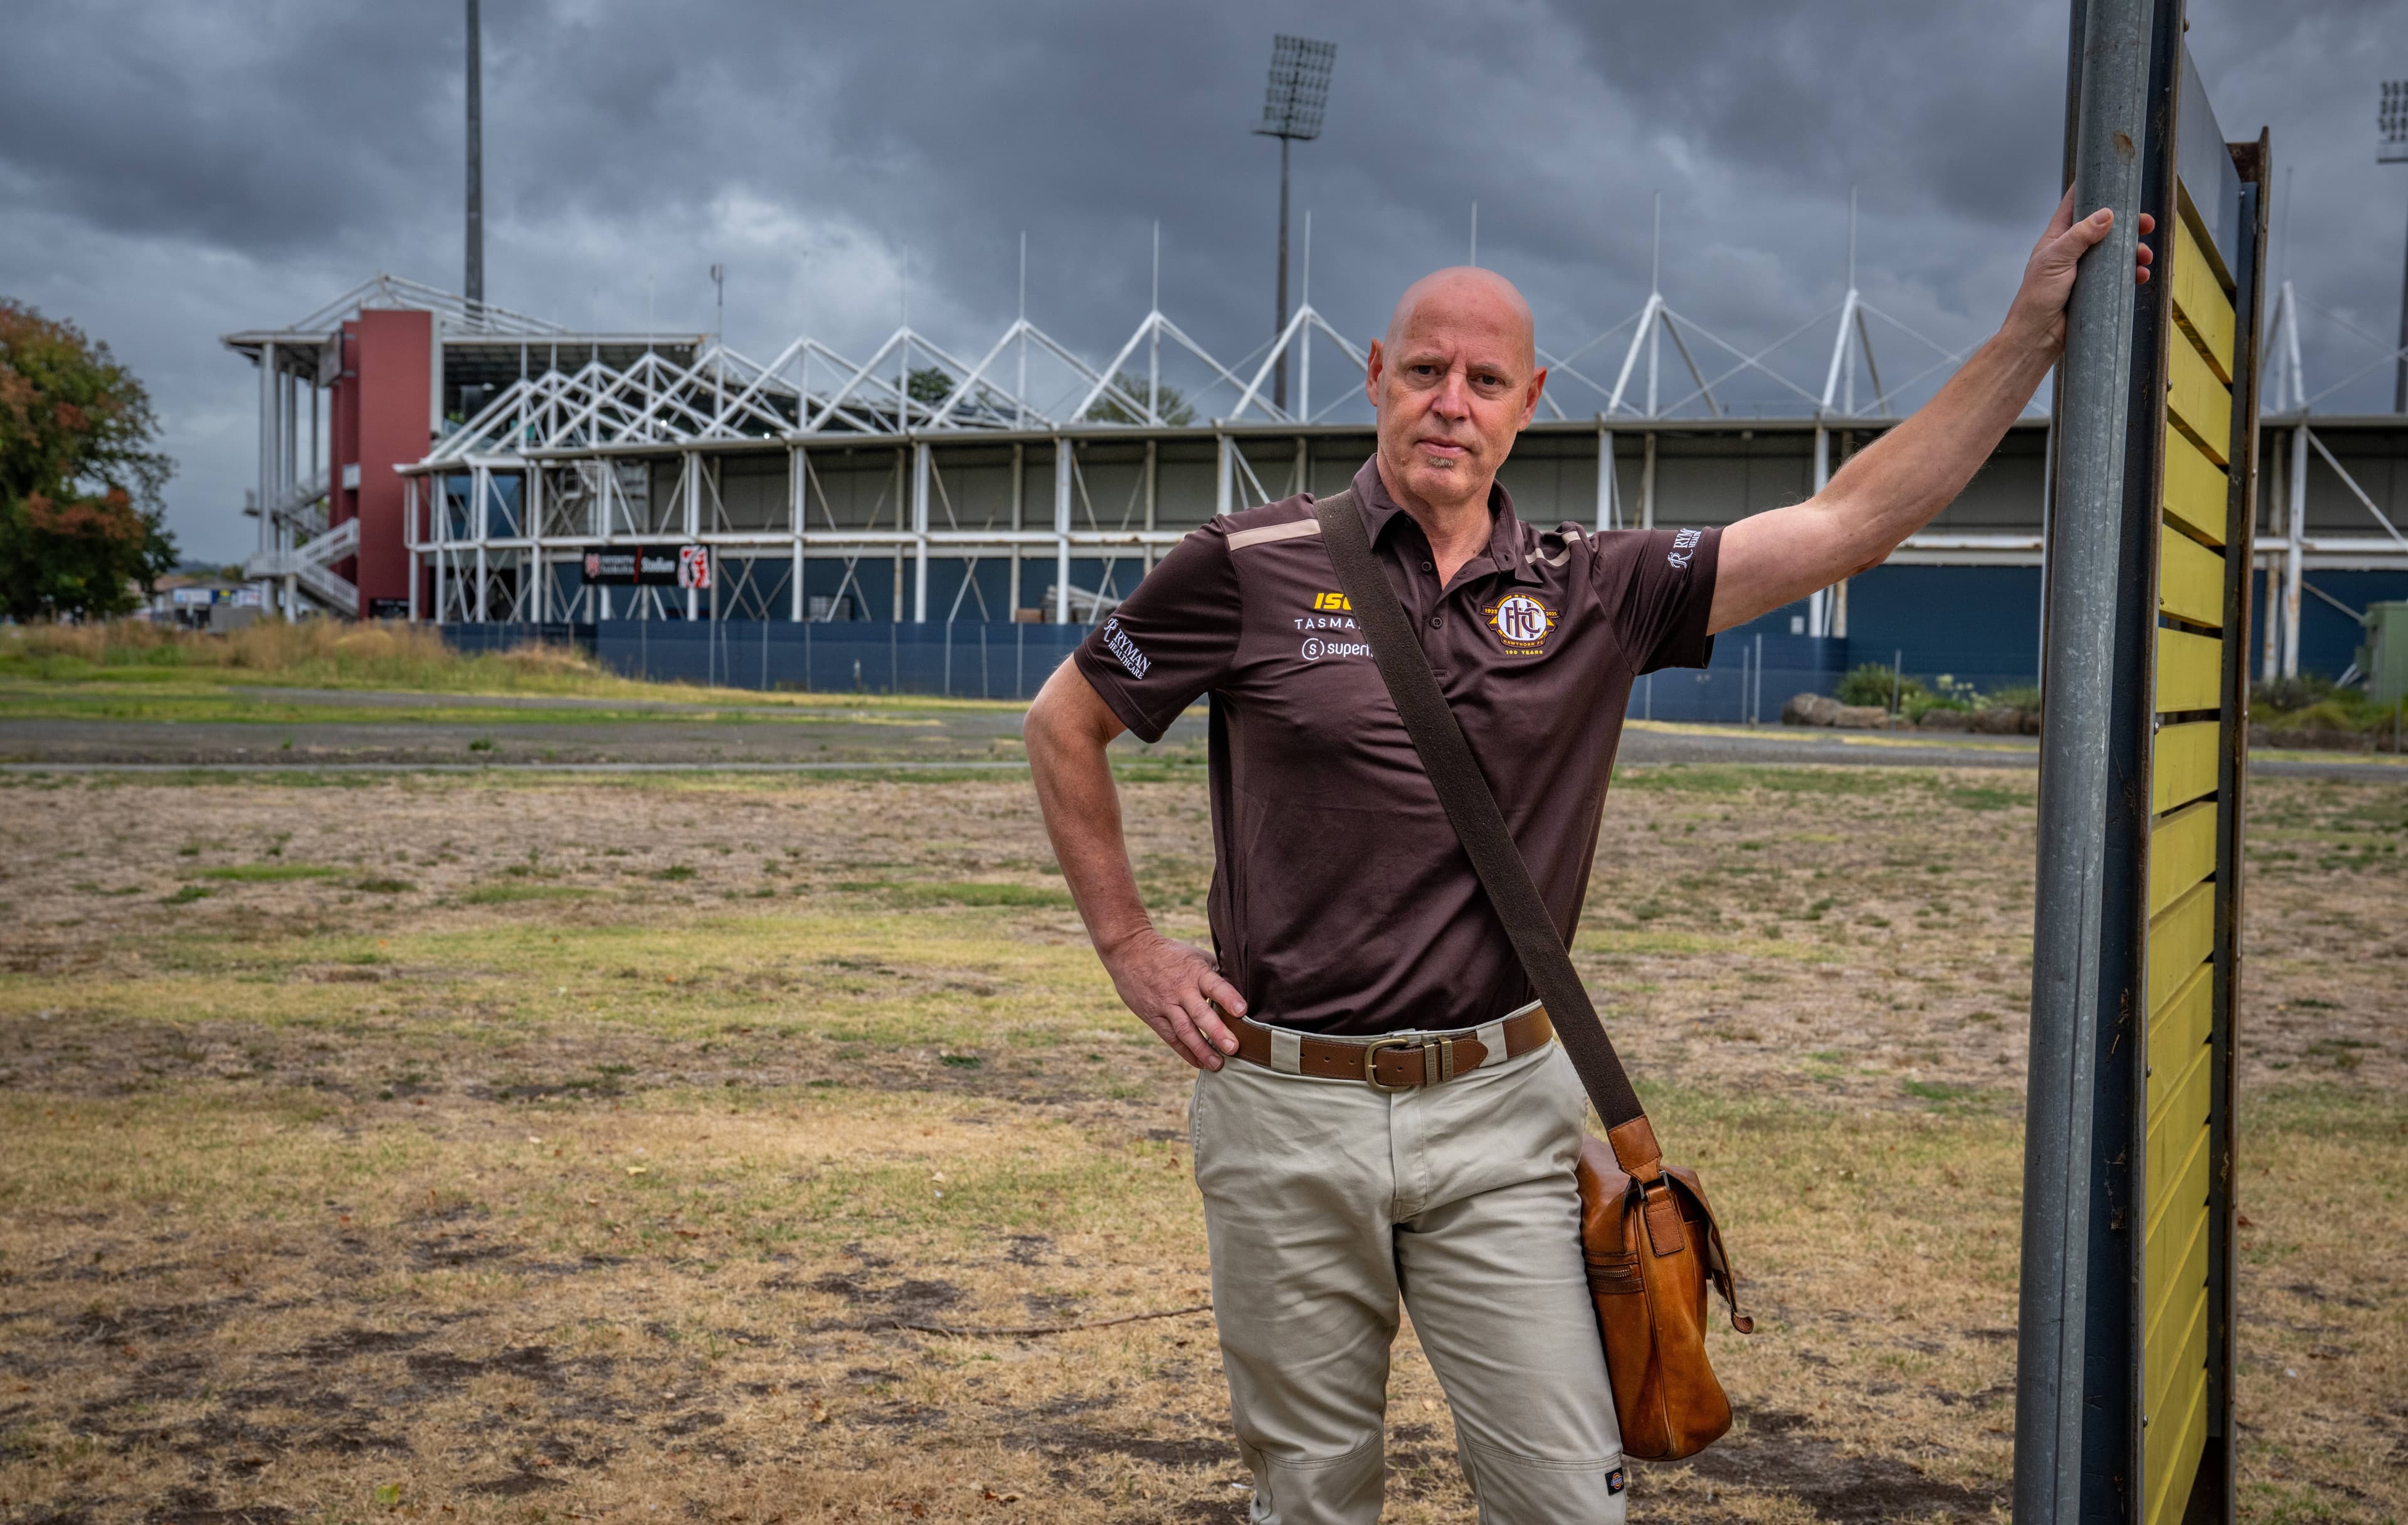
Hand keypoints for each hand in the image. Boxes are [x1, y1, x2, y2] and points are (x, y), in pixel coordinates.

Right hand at [1098, 928, 1245, 1069]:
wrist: (1130, 951)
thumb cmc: (1171, 955)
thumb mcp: (1196, 956)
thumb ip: (1216, 974)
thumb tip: (1242, 990)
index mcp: (1196, 972)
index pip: (1215, 985)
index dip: (1229, 998)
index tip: (1242, 1011)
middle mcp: (1181, 990)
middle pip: (1200, 1013)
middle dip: (1217, 1032)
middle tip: (1233, 1048)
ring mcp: (1166, 1004)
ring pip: (1185, 1030)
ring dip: (1202, 1050)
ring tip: (1218, 1065)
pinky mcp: (1153, 1016)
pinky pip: (1171, 1037)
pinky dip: (1185, 1052)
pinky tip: (1199, 1063)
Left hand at [2004, 187, 2155, 355]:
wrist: (2037, 338)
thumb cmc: (2037, 298)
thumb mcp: (2056, 261)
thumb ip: (2080, 237)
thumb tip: (2106, 214)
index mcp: (2058, 238)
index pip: (2075, 205)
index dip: (2093, 188)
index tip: (2114, 175)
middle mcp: (2072, 251)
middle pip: (2105, 227)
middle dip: (2127, 223)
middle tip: (2146, 223)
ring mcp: (2084, 270)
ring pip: (2116, 251)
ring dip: (2134, 250)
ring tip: (2144, 256)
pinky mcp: (2095, 289)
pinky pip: (2119, 276)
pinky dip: (2132, 273)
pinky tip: (2141, 275)